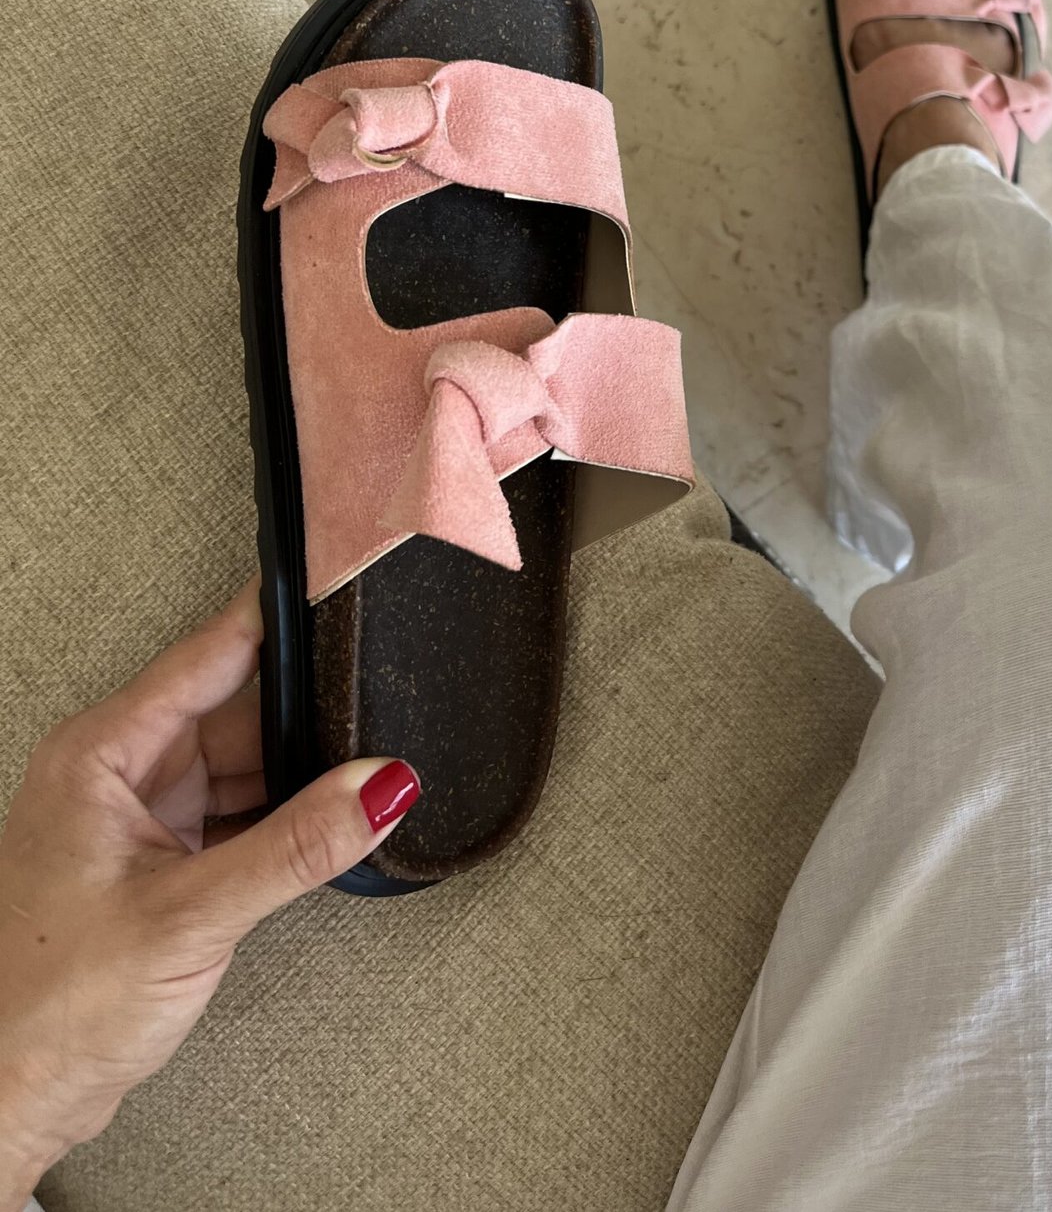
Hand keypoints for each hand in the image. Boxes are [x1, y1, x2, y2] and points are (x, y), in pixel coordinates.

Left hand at [0, 584, 419, 1207]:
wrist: (8, 1103)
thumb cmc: (49, 1009)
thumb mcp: (192, 916)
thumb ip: (296, 846)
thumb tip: (382, 785)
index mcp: (103, 752)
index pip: (213, 651)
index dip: (281, 615)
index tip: (344, 581)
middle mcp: (120, 772)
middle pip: (242, 712)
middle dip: (311, 721)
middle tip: (382, 721)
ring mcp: (141, 818)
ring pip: (248, 767)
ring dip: (301, 780)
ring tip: (361, 786)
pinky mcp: (162, 863)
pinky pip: (242, 816)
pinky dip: (284, 824)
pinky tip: (323, 833)